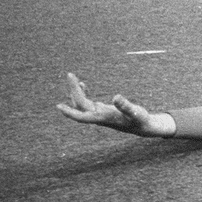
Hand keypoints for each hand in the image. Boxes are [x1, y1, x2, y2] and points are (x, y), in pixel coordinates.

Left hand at [56, 72, 174, 136]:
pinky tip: (82, 84)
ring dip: (76, 91)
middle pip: (80, 105)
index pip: (82, 116)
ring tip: (72, 77)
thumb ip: (126, 106)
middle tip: (70, 74)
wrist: (142, 127)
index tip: (58, 106)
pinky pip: (87, 102)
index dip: (70, 112)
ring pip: (82, 104)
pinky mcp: (101, 110)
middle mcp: (98, 117)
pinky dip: (83, 93)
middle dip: (74, 91)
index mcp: (104, 118)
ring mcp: (99, 113)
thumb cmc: (140, 120)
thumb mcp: (136, 112)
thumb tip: (116, 97)